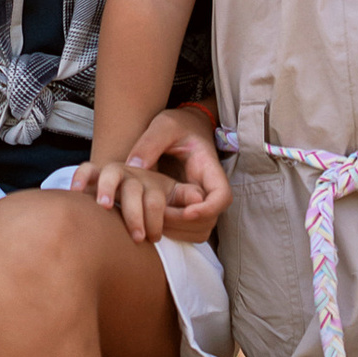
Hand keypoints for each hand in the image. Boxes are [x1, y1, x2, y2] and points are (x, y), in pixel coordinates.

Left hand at [74, 106, 229, 244]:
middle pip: (211, 218)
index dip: (207, 209)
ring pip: (201, 228)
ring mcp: (201, 198)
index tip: (186, 211)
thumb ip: (150, 142)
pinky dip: (176, 232)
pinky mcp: (190, 205)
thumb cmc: (177, 124)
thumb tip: (135, 165)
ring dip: (180, 231)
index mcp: (208, 167)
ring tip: (153, 221)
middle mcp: (209, 187)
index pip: (222, 196)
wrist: (184, 127)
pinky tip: (154, 222)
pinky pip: (190, 229)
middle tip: (158, 218)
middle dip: (185, 224)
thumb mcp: (163, 125)